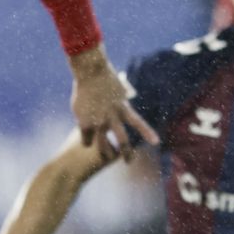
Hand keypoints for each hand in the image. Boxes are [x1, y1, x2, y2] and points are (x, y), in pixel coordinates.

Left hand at [70, 48, 156, 162]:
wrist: (90, 71)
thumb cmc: (82, 87)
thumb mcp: (77, 105)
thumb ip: (84, 118)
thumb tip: (87, 125)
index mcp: (85, 124)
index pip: (86, 142)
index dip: (88, 142)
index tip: (90, 140)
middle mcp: (99, 123)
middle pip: (103, 146)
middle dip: (106, 154)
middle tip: (108, 159)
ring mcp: (112, 116)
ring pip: (122, 138)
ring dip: (126, 152)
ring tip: (129, 161)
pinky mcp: (123, 108)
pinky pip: (137, 122)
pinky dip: (147, 131)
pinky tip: (155, 141)